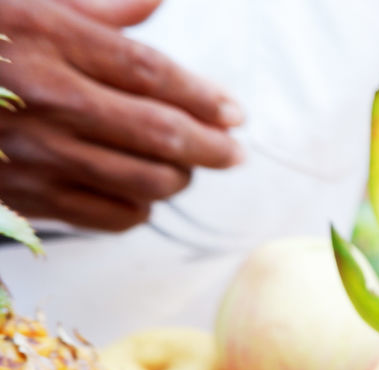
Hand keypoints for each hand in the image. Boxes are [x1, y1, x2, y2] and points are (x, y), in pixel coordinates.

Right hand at [0, 0, 243, 231]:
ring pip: (142, 180)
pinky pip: (107, 216)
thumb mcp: (21, 2)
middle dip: (210, 147)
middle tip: (233, 152)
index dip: (205, 97)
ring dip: (178, 179)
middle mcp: (48, 97)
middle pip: (160, 133)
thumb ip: (93, 6)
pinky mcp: (23, 195)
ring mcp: (35, 151)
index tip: (235, 113)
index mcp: (48, 36)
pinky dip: (137, 210)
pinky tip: (142, 196)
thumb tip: (154, 2)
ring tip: (188, 169)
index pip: (153, 74)